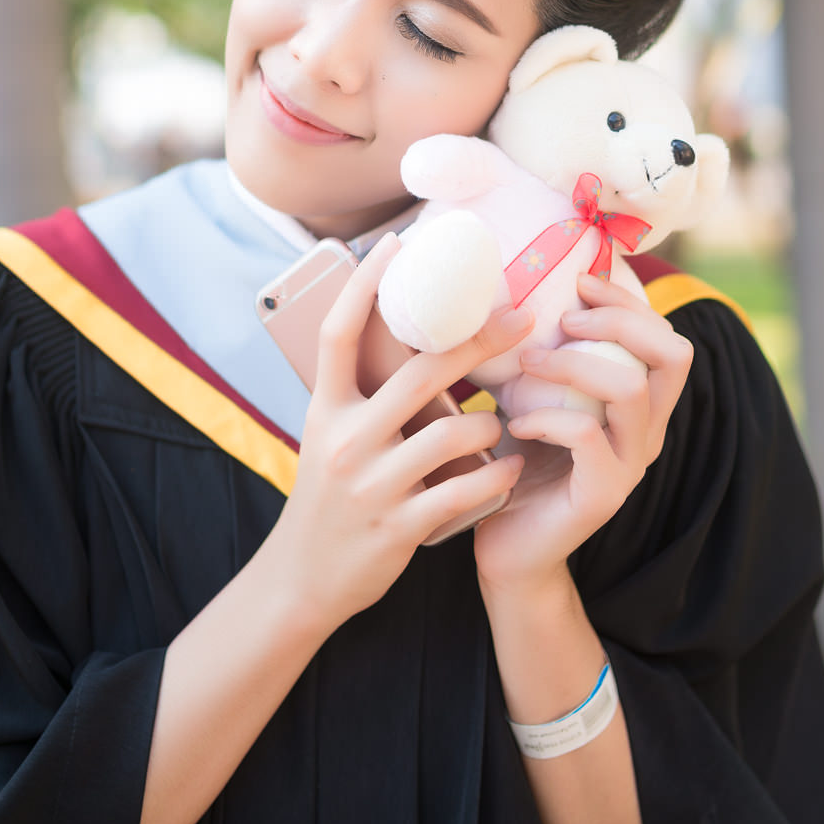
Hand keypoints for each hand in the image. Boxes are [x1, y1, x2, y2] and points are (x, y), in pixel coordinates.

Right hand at [267, 234, 531, 632]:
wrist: (303, 579)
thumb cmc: (330, 496)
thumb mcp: (330, 437)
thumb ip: (362, 395)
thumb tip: (404, 335)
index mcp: (324, 410)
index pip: (339, 333)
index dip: (364, 284)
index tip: (397, 243)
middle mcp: (343, 441)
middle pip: (418, 375)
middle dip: (477, 341)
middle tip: (521, 320)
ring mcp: (371, 486)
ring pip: (452, 433)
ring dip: (491, 421)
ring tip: (502, 420)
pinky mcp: (399, 527)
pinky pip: (464, 490)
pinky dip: (497, 476)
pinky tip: (511, 469)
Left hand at [473, 270, 692, 592]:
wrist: (508, 547)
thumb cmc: (517, 461)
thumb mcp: (535, 396)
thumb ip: (545, 353)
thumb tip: (515, 290)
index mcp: (640, 405)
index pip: (667, 336)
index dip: (629, 301)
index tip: (579, 283)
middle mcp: (647, 431)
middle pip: (672, 353)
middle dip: (618, 321)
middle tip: (563, 321)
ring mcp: (630, 464)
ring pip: (630, 389)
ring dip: (574, 363)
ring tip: (530, 363)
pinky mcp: (603, 494)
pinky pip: (587, 436)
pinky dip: (545, 418)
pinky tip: (513, 425)